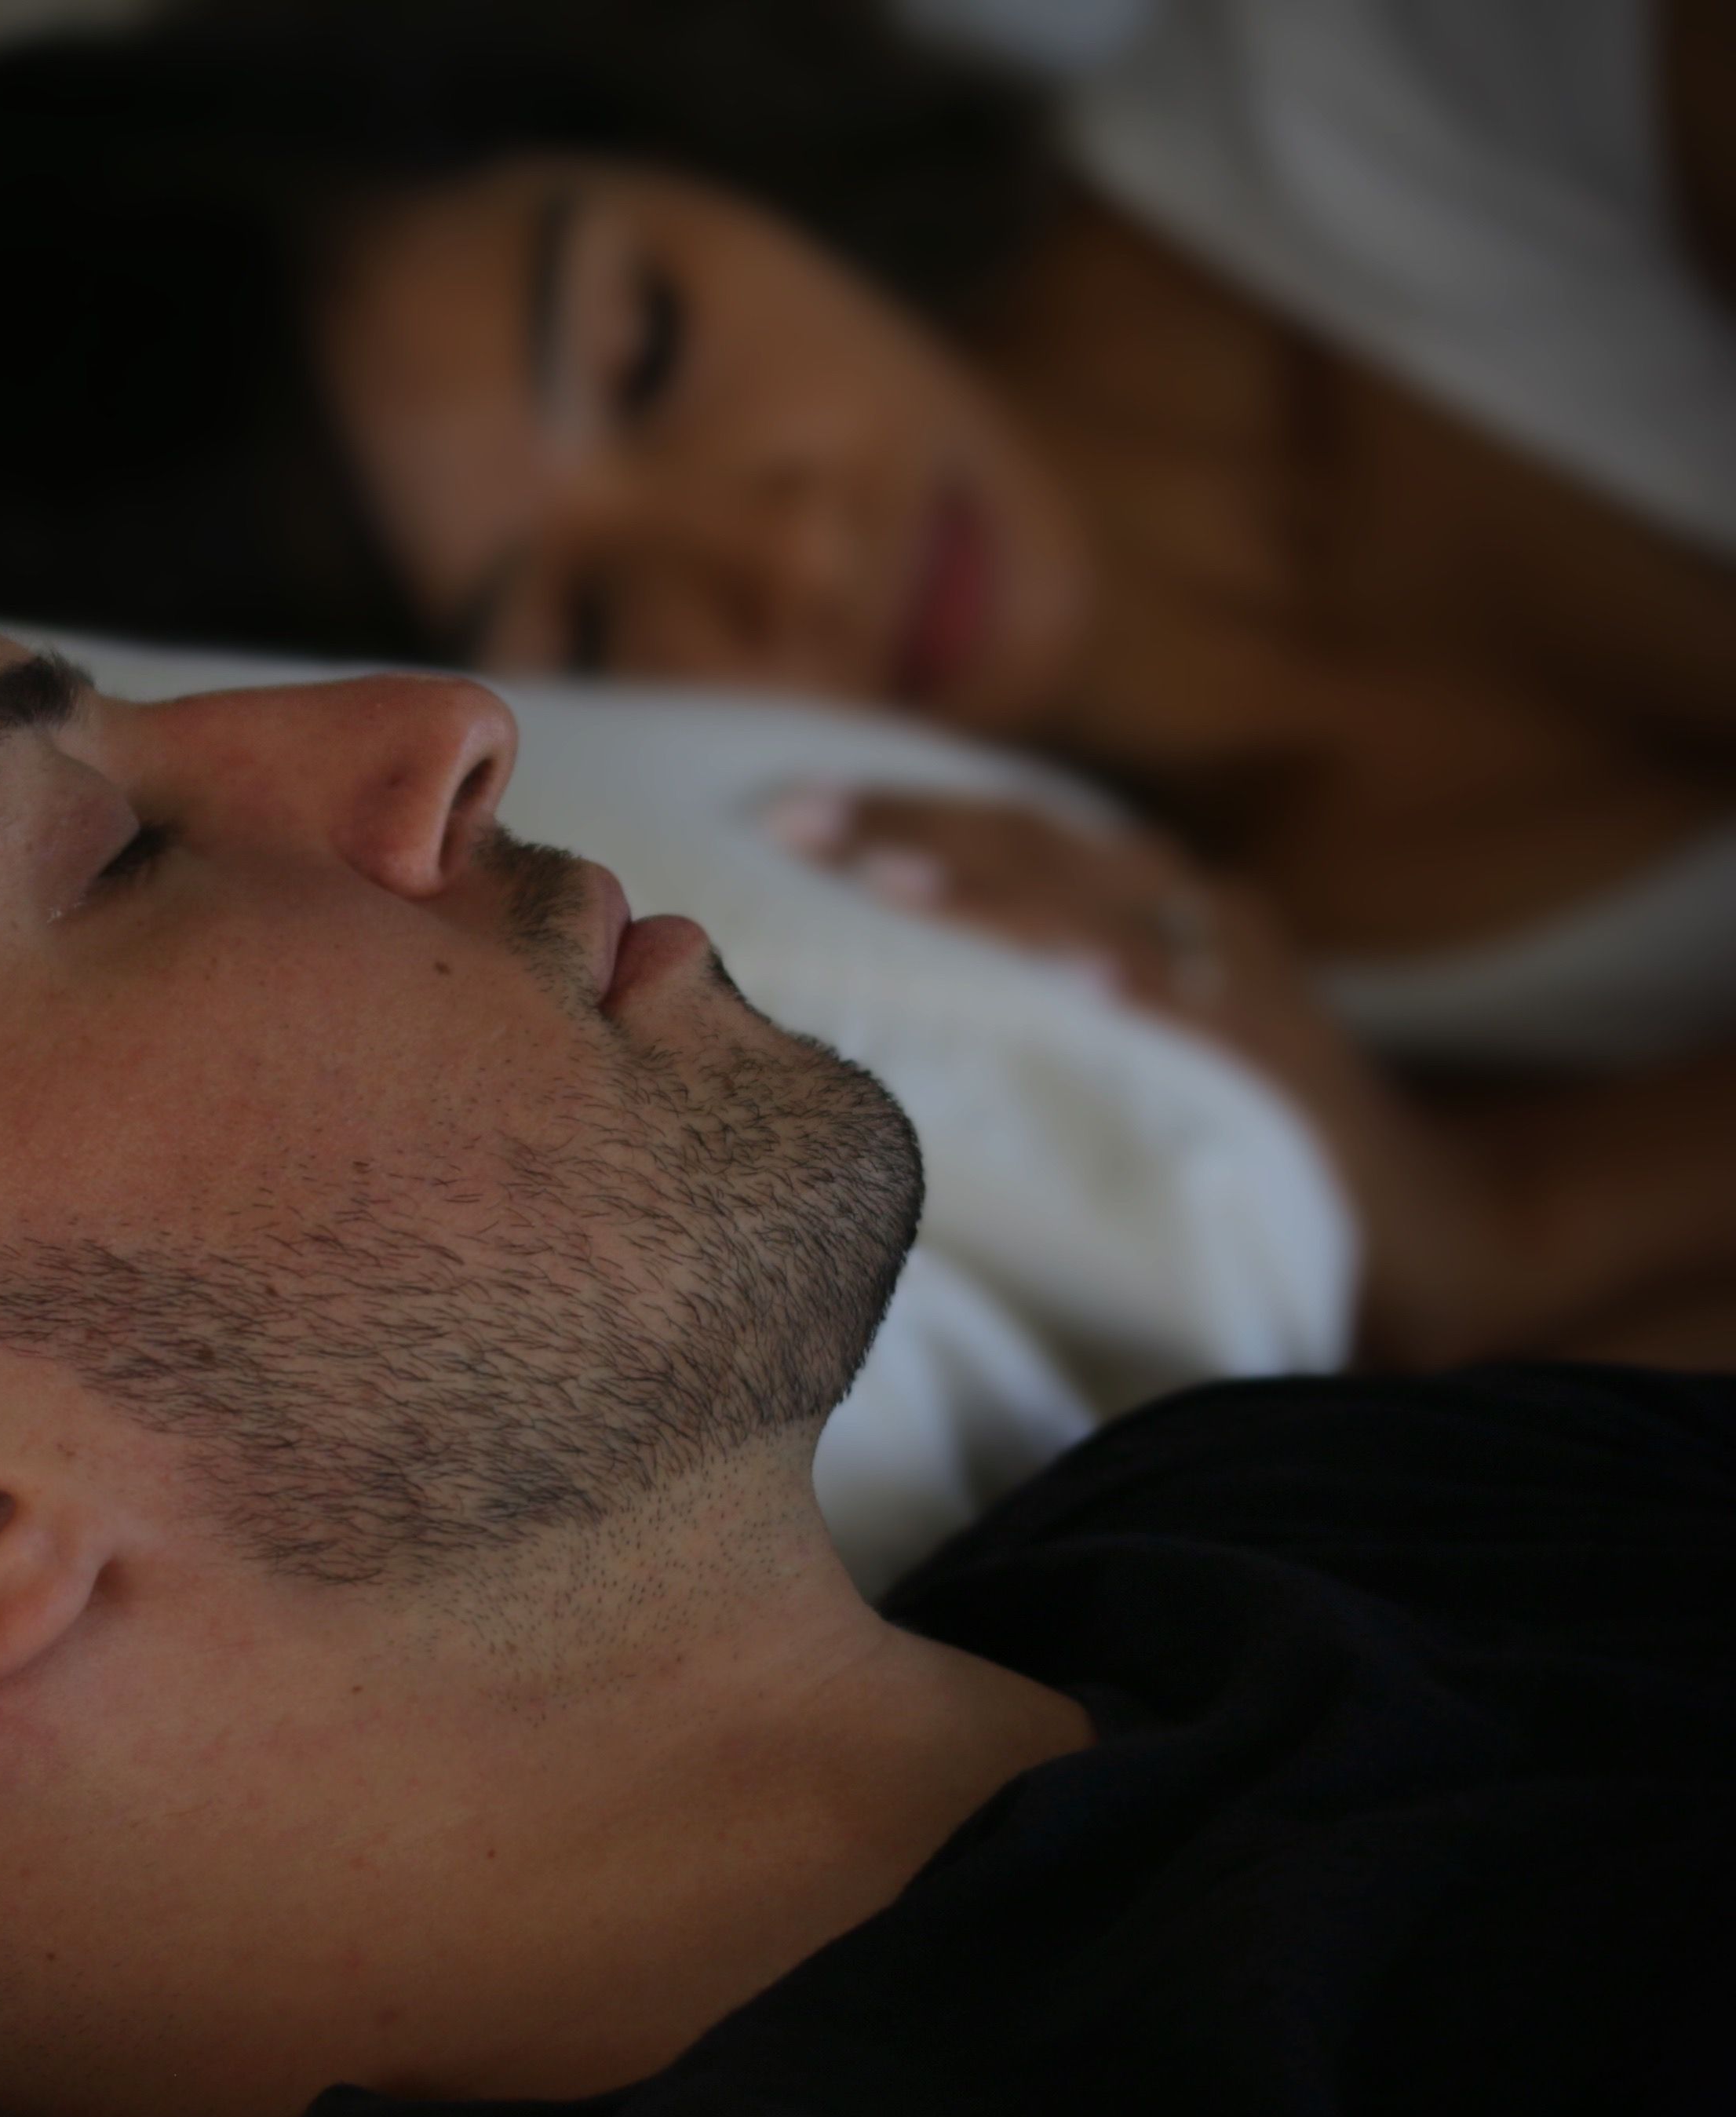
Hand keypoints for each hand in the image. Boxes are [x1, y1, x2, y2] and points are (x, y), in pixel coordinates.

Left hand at [759, 784, 1513, 1366]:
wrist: (1416, 1224)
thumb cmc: (1226, 1130)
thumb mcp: (1108, 1044)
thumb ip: (1013, 1003)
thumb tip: (859, 1002)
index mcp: (1144, 903)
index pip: (1007, 830)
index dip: (899, 809)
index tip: (783, 811)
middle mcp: (1191, 920)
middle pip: (1035, 848)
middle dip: (912, 827)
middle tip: (793, 823)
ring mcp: (1243, 989)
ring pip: (1106, 914)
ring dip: (998, 894)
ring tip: (892, 878)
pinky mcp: (1284, 1071)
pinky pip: (1209, 1019)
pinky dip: (1147, 989)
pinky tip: (1082, 981)